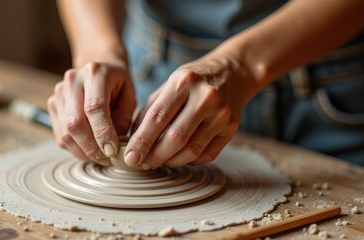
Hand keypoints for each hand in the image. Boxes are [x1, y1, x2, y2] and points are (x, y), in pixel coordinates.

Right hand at [47, 62, 135, 165]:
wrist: (99, 68)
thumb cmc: (118, 84)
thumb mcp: (129, 97)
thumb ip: (123, 120)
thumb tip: (114, 148)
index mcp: (95, 72)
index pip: (94, 107)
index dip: (102, 132)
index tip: (112, 151)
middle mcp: (72, 80)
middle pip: (75, 122)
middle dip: (91, 147)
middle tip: (106, 159)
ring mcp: (59, 92)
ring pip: (65, 132)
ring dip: (82, 151)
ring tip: (99, 157)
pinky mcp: (53, 105)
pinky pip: (60, 135)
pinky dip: (74, 148)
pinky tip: (88, 149)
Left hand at [125, 56, 257, 168]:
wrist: (233, 73)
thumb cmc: (193, 81)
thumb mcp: (169, 84)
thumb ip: (151, 110)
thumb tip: (133, 141)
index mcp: (183, 82)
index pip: (157, 118)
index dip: (141, 141)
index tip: (130, 157)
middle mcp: (205, 97)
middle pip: (175, 138)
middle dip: (155, 156)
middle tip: (142, 163)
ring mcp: (221, 114)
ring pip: (191, 150)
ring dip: (171, 161)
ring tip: (159, 161)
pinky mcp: (232, 128)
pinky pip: (207, 155)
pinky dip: (189, 161)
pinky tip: (179, 157)